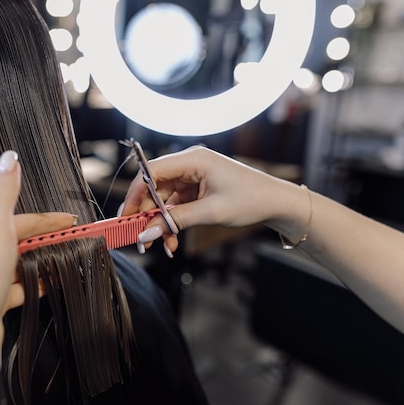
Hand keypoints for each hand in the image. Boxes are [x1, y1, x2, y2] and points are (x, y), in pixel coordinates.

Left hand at [0, 151, 75, 371]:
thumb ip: (3, 193)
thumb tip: (9, 157)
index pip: (20, 220)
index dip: (49, 220)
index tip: (73, 222)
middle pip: (20, 241)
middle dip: (48, 240)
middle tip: (75, 242)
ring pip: (20, 265)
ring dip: (43, 262)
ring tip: (67, 262)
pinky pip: (19, 289)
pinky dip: (36, 285)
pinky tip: (50, 285)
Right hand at [122, 145, 302, 253]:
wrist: (277, 203)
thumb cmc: (251, 200)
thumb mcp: (211, 212)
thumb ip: (175, 221)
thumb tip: (147, 232)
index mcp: (194, 159)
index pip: (152, 171)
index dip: (135, 193)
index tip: (126, 215)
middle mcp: (190, 164)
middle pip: (154, 187)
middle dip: (147, 213)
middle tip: (141, 236)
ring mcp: (193, 176)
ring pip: (163, 200)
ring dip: (160, 223)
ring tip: (162, 244)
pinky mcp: (196, 188)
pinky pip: (175, 205)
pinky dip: (171, 222)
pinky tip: (172, 240)